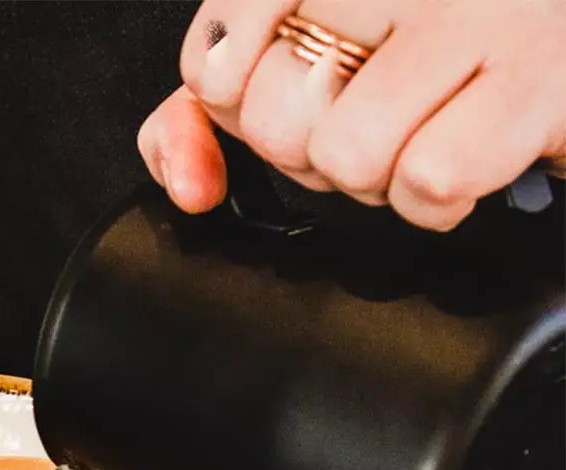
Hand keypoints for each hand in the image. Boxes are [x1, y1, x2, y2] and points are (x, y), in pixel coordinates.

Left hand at [141, 0, 565, 230]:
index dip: (240, 110)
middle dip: (314, 152)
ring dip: (378, 180)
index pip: (213, 64)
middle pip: (275, 122)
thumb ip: (217, 101)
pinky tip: (464, 158)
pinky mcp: (543, 72)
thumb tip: (188, 187)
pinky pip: (430, 178)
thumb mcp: (302, 47)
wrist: (562, 33)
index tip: (293, 92)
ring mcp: (475, 10)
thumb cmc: (431, 41)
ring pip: (346, 155)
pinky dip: (436, 202)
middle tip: (373, 117)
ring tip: (419, 135)